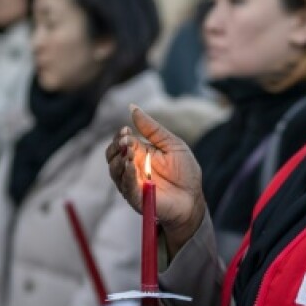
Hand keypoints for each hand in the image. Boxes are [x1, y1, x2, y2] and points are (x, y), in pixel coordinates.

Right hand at [104, 106, 205, 255]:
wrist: (193, 198)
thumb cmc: (185, 172)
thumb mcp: (172, 144)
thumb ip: (152, 128)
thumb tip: (132, 107)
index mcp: (139, 153)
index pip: (120, 142)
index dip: (120, 136)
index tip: (126, 130)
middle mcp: (131, 168)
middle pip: (112, 156)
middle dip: (117, 147)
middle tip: (127, 141)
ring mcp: (132, 183)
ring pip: (115, 171)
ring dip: (119, 160)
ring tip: (129, 153)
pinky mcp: (136, 198)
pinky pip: (126, 187)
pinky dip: (126, 176)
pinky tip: (130, 167)